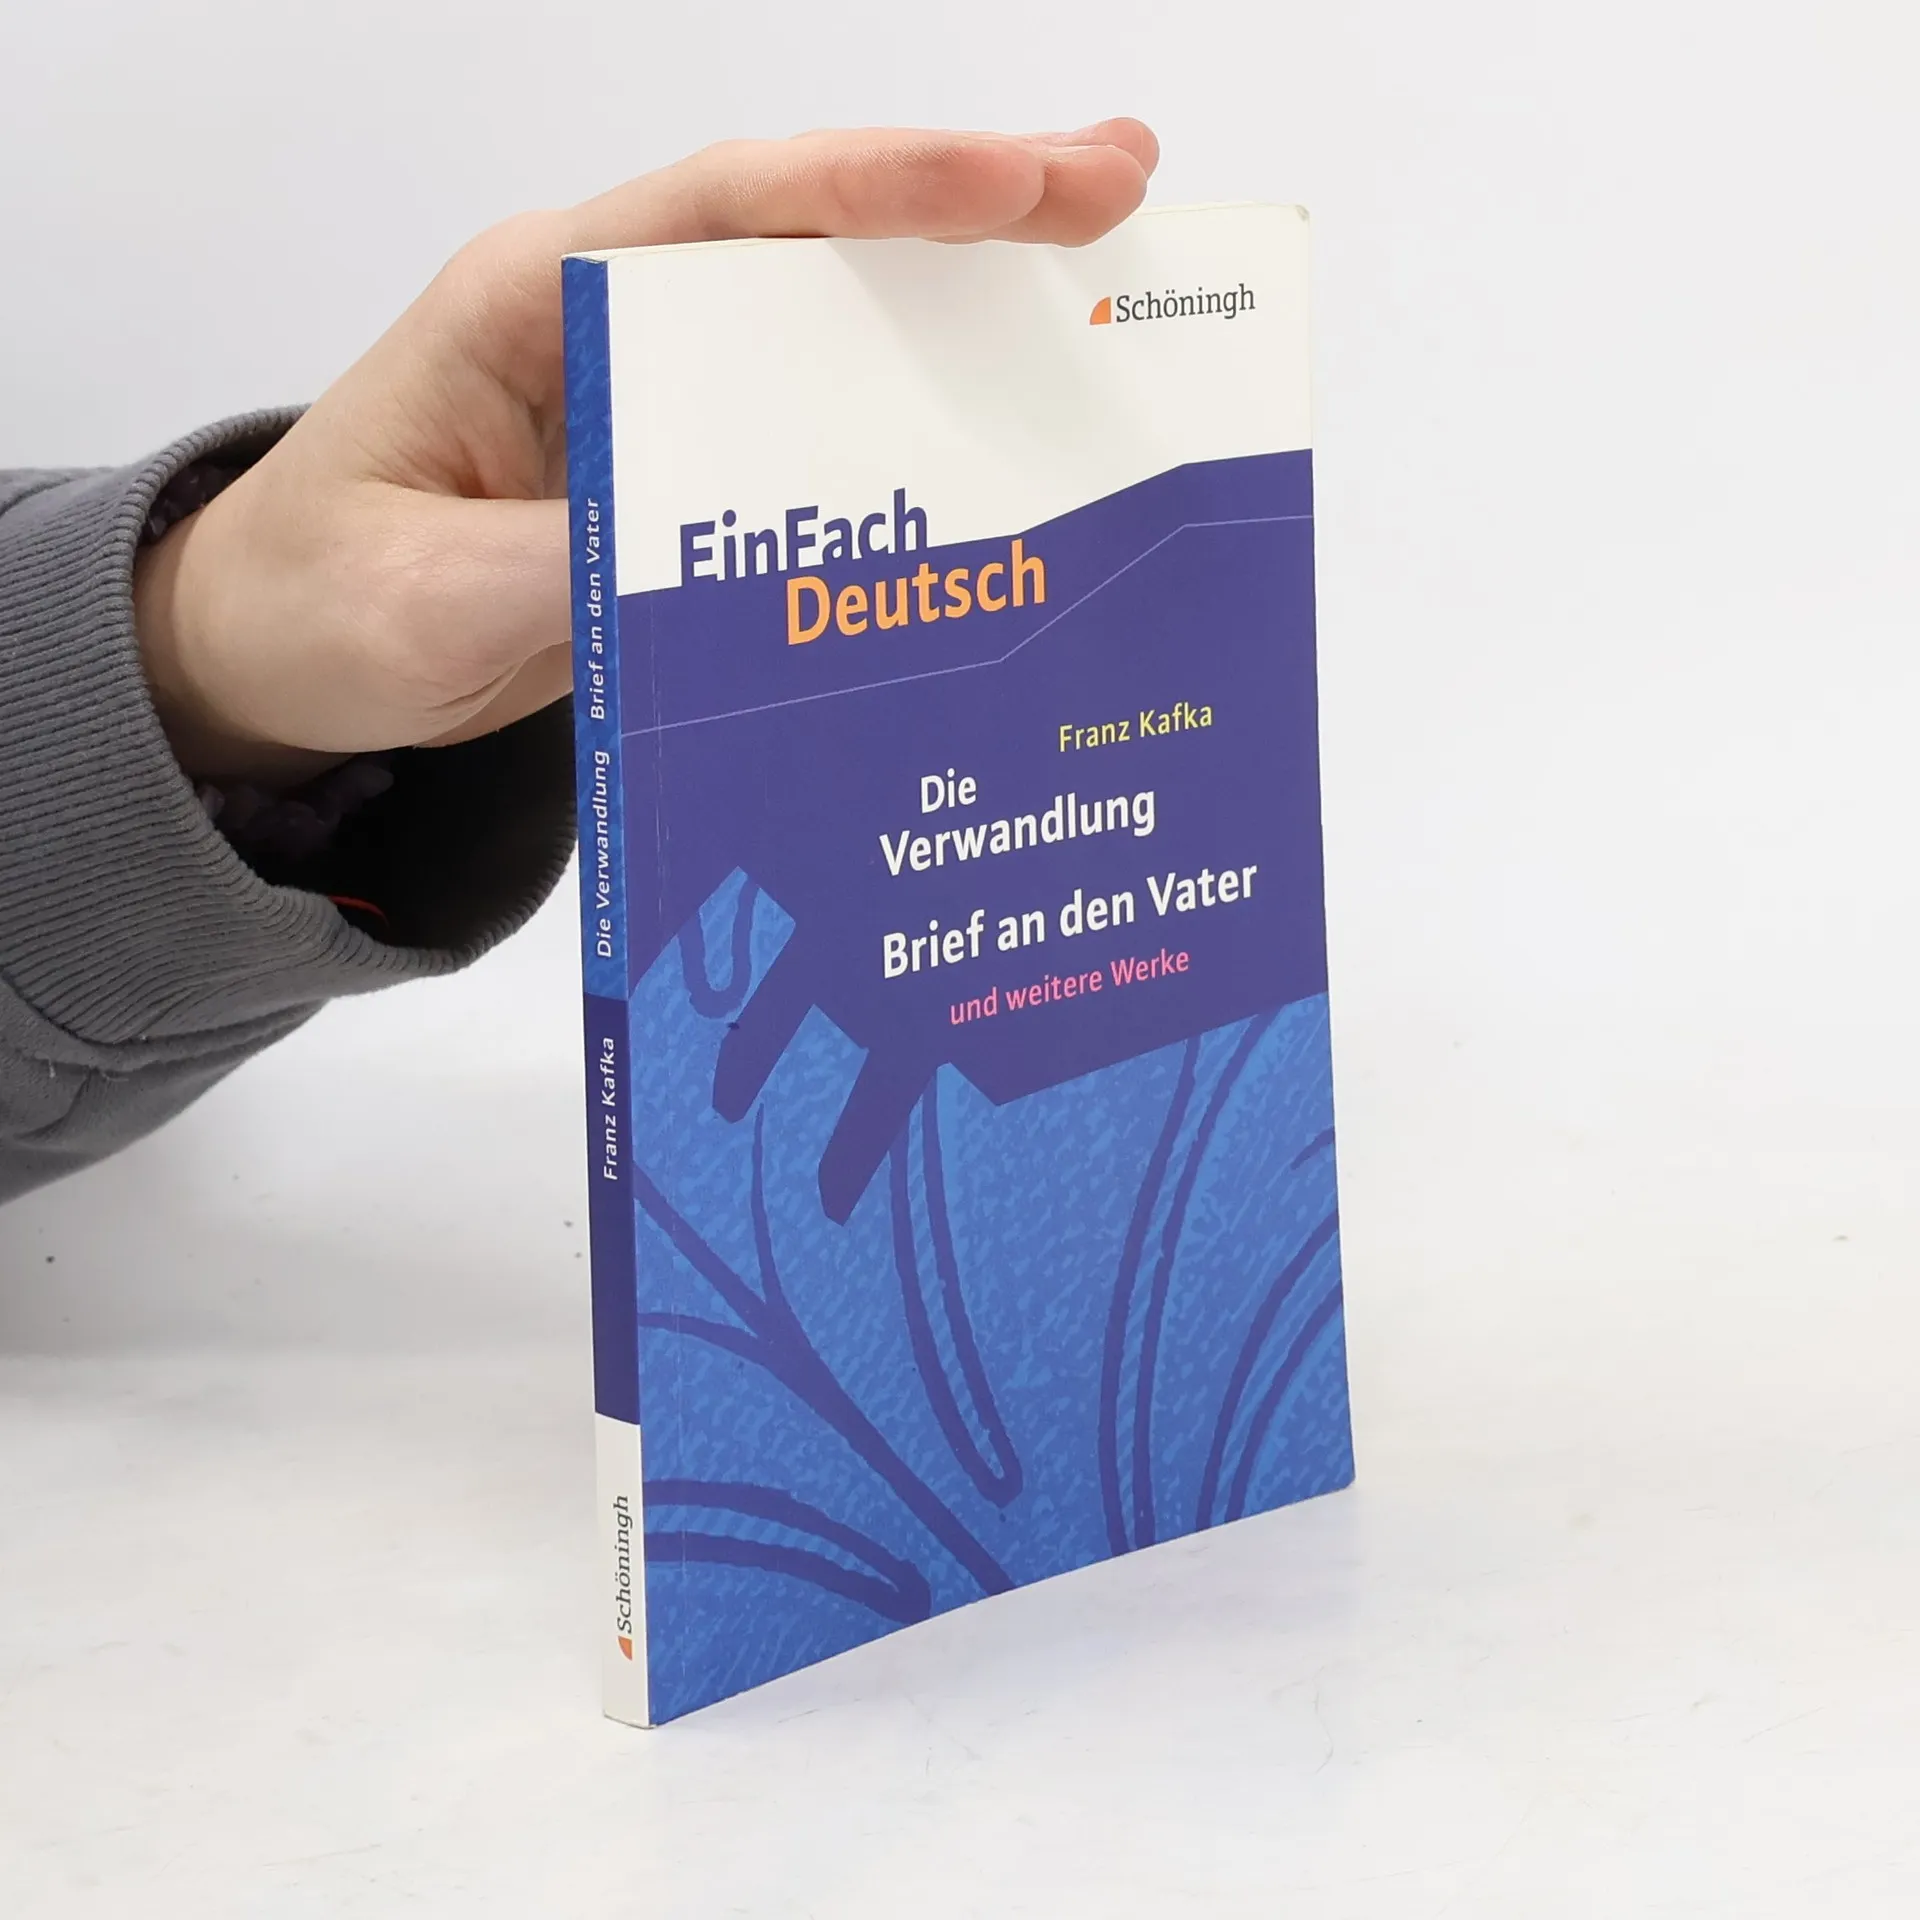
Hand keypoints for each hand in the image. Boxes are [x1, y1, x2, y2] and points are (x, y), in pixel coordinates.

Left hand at [132, 121, 1159, 784]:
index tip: (1024, 187)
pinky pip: (814, 423)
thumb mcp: (431, 598)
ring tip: (1109, 280)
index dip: (886, 188)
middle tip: (1126, 191)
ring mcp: (656, 393)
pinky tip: (1004, 418)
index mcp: (540, 301)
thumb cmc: (324, 600)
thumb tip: (737, 570)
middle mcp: (615, 320)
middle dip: (974, 206)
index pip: (733, 208)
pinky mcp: (680, 470)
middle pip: (813, 236)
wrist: (280, 654)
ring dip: (966, 298)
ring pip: (830, 318)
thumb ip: (577, 568)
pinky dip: (913, 408)